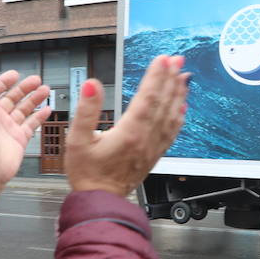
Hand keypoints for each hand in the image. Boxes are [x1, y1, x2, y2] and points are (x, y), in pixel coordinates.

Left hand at [0, 68, 51, 217]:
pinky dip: (40, 116)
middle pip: (12, 98)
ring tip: (45, 90)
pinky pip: (31, 125)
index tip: (15, 74)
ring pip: (24, 109)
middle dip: (24, 88)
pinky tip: (47, 109)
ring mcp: (8, 129)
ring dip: (34, 99)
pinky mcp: (19, 140)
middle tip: (36, 80)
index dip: (4, 81)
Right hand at [65, 55, 188, 197]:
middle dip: (170, 79)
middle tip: (177, 59)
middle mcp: (145, 139)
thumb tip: (91, 84)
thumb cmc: (87, 172)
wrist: (100, 199)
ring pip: (171, 116)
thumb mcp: (77, 140)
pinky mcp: (155, 154)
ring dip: (178, 94)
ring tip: (183, 77)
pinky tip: (182, 107)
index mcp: (129, 133)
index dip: (156, 76)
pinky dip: (179, 117)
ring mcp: (153, 147)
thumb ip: (86, 110)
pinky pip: (172, 132)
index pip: (147, 98)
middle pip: (163, 103)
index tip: (162, 59)